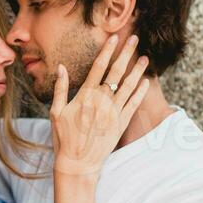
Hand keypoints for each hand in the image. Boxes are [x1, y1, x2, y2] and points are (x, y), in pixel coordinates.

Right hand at [50, 34, 149, 179]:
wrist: (77, 164)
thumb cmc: (63, 138)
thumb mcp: (56, 112)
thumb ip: (60, 89)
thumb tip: (61, 67)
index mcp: (85, 96)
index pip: (98, 68)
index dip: (107, 51)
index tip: (113, 38)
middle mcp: (101, 102)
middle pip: (116, 72)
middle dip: (126, 53)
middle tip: (134, 39)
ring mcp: (113, 113)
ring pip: (129, 86)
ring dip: (137, 70)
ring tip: (145, 57)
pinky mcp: (121, 124)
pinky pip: (134, 104)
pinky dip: (140, 92)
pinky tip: (145, 81)